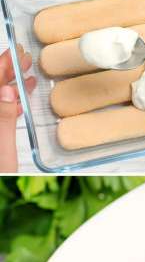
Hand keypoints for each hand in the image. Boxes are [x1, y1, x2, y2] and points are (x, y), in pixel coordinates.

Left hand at [0, 47, 35, 172]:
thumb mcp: (0, 153)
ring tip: (26, 72)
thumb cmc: (0, 184)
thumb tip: (7, 92)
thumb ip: (2, 120)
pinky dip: (12, 104)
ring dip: (9, 86)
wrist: (1, 209)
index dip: (0, 67)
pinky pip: (1, 114)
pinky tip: (22, 97)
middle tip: (22, 57)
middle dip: (4, 73)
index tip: (15, 52)